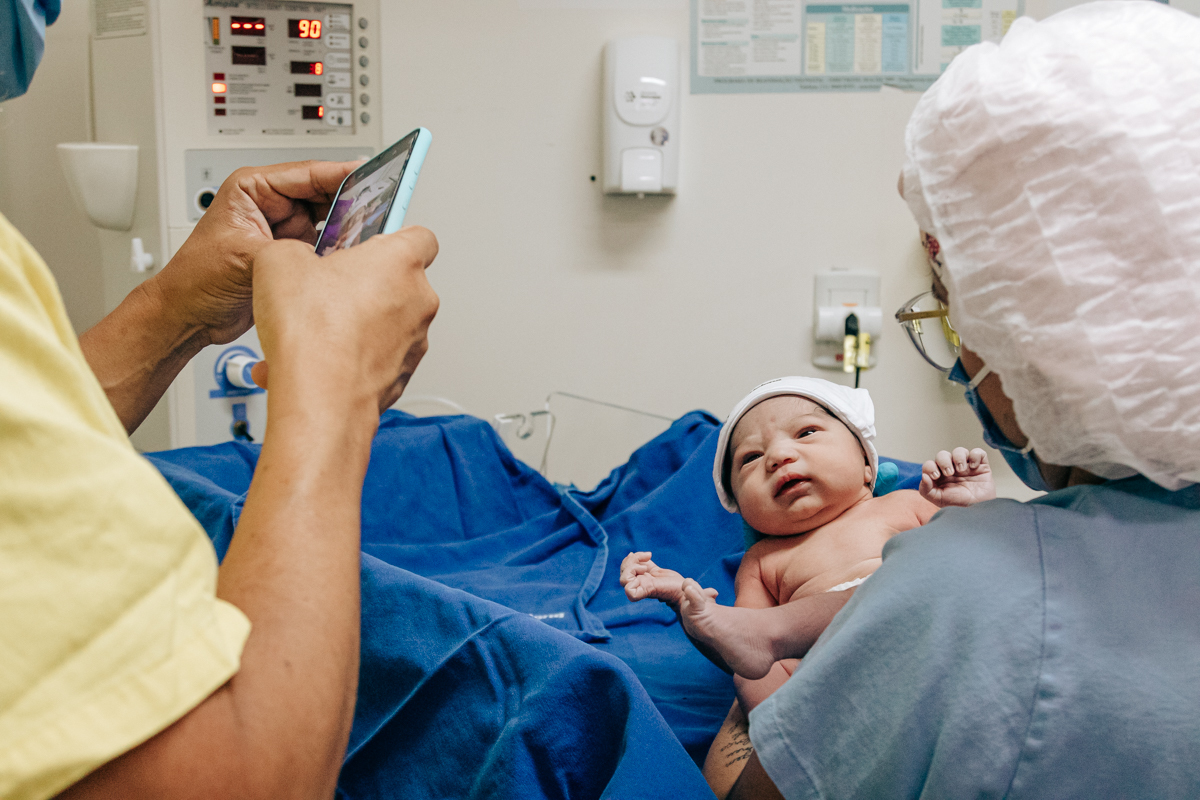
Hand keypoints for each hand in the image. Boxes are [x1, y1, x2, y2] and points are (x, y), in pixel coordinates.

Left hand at [149, 160, 360, 347]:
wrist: (189, 317)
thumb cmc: (196, 280)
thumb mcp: (247, 256)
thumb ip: (291, 248)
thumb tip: (330, 248)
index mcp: (253, 189)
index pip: (308, 173)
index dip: (343, 173)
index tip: (374, 173)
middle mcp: (272, 206)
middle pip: (326, 194)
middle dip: (352, 202)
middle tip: (382, 207)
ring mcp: (285, 230)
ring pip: (332, 220)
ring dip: (350, 228)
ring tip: (372, 232)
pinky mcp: (294, 254)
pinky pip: (329, 246)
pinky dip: (343, 251)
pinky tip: (356, 255)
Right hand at [250, 226, 438, 413]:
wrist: (320, 399)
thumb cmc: (314, 333)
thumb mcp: (279, 261)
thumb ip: (294, 250)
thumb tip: (292, 260)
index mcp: (401, 262)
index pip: (419, 236)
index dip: (391, 237)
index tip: (367, 243)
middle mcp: (418, 302)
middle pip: (396, 283)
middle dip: (360, 286)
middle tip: (325, 291)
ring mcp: (414, 342)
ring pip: (382, 325)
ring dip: (350, 325)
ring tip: (310, 333)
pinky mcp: (401, 376)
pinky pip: (374, 358)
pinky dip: (347, 359)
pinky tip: (311, 363)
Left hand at [620, 551, 696, 609]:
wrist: (688, 595)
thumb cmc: (690, 600)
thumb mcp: (690, 599)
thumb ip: (693, 597)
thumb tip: (695, 588)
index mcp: (649, 591)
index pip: (629, 591)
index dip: (630, 580)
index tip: (645, 573)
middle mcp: (643, 586)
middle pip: (624, 577)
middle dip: (631, 566)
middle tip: (645, 564)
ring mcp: (645, 579)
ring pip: (628, 568)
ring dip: (634, 559)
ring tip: (647, 556)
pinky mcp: (650, 572)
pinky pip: (637, 563)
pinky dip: (637, 557)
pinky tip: (647, 555)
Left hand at [920, 447, 996, 507]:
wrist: (978, 510)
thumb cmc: (957, 504)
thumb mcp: (938, 500)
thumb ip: (926, 489)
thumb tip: (924, 476)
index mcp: (939, 475)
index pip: (930, 464)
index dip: (930, 467)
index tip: (936, 476)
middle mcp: (951, 468)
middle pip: (942, 455)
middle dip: (944, 461)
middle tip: (949, 473)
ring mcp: (966, 466)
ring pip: (959, 451)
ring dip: (958, 457)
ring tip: (961, 470)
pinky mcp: (981, 466)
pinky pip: (978, 452)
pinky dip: (975, 456)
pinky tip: (974, 467)